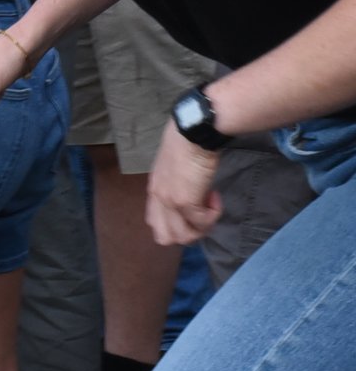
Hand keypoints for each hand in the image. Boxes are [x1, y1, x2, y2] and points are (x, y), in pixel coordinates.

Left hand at [145, 127, 224, 245]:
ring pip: (184, 237)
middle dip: (189, 232)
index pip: (155, 222)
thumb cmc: (188, 143)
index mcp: (154, 190)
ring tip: (210, 205)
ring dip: (202, 226)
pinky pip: (201, 223)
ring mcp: (169, 201)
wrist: (193, 133)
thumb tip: (193, 194)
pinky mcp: (184, 202)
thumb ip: (177, 183)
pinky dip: (213, 215)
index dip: (176, 223)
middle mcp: (157, 198)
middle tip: (203, 213)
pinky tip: (215, 196)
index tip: (193, 207)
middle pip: (166, 238)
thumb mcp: (176, 167)